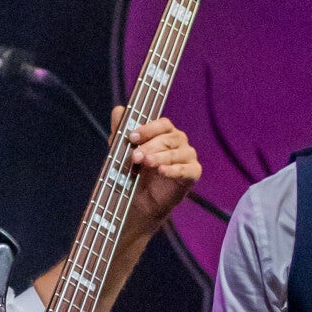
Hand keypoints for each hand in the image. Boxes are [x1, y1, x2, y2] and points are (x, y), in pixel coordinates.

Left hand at [116, 110, 201, 230]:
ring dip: (159, 157)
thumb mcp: (122, 151)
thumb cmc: (135, 173)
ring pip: (176, 153)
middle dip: (150, 146)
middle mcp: (179, 141)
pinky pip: (187, 169)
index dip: (148, 128)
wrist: (140, 201)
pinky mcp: (193, 173)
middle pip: (169, 138)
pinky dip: (173, 169)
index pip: (163, 124)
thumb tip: (118, 109)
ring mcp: (188, 156)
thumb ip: (121, 131)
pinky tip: (161, 171)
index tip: (132, 136)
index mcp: (165, 133)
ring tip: (146, 163)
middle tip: (135, 156)